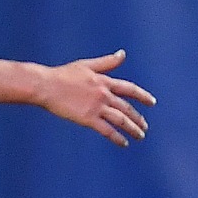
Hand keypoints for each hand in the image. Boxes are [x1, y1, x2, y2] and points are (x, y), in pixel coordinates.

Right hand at [35, 50, 155, 146]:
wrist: (45, 85)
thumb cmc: (62, 75)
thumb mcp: (86, 65)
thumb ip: (107, 62)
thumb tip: (122, 54)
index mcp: (104, 81)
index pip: (130, 89)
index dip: (143, 96)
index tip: (152, 102)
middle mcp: (104, 94)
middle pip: (127, 108)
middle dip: (138, 118)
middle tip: (145, 127)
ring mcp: (97, 107)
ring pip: (121, 120)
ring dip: (132, 129)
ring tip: (139, 136)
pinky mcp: (88, 118)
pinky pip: (107, 130)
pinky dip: (117, 137)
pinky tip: (123, 143)